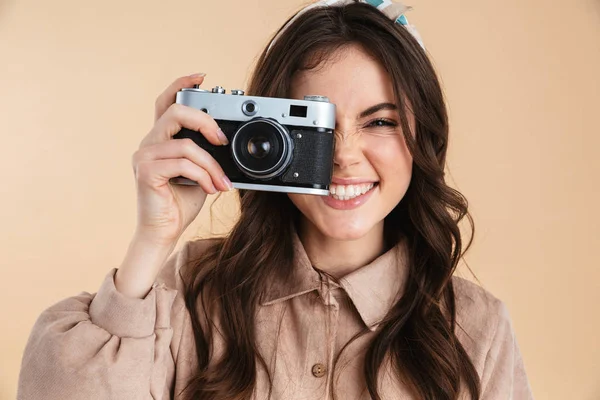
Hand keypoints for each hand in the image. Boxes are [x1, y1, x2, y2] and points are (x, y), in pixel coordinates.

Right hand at [131, 73, 232, 246]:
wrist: (164, 231)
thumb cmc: (180, 202)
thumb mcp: (200, 172)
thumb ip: (206, 154)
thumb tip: (226, 142)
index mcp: (161, 139)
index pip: (166, 102)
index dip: (181, 84)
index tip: (201, 77)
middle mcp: (149, 143)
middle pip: (175, 112)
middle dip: (205, 121)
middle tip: (222, 141)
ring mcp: (144, 156)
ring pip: (185, 144)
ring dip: (211, 164)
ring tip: (221, 182)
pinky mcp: (146, 172)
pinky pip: (182, 164)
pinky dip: (203, 176)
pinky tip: (211, 189)